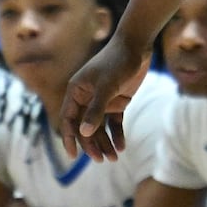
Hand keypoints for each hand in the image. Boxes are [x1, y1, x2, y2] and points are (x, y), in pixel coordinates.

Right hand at [59, 35, 149, 161]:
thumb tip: (83, 132)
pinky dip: (116, 134)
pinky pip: (114, 123)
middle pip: (85, 127)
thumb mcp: (106, 86)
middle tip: (101, 160)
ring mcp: (102, 100)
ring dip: (105, 143)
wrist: (137, 46)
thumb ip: (95, 109)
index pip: (68, 119)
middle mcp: (86, 97)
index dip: (69, 138)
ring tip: (113, 158)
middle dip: (92, 144)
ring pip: (99, 127)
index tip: (73, 156)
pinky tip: (121, 147)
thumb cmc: (117, 62)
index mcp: (76, 91)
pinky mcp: (117, 101)